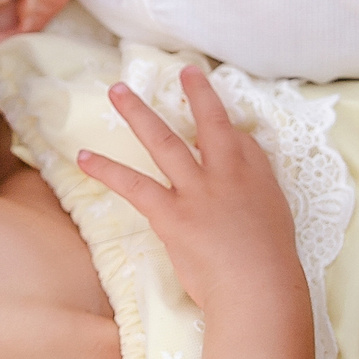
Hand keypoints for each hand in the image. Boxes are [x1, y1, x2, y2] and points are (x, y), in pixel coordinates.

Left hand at [77, 70, 306, 316]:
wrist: (258, 289)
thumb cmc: (269, 261)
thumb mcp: (272, 213)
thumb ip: (253, 184)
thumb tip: (234, 166)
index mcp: (253, 173)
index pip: (235, 133)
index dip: (214, 109)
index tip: (196, 84)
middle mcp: (225, 173)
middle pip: (205, 123)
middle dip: (192, 93)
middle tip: (176, 69)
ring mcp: (196, 191)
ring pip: (164, 142)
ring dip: (138, 114)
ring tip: (116, 92)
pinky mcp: (171, 214)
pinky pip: (134, 185)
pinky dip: (107, 170)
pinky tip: (85, 157)